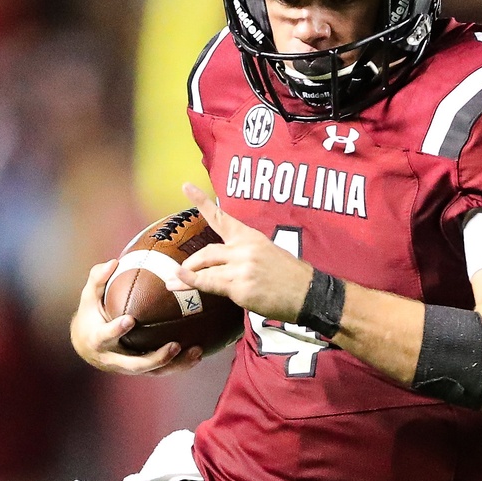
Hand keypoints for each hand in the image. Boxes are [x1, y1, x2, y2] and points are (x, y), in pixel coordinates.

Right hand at [71, 260, 203, 374]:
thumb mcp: (89, 297)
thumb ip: (99, 280)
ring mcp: (128, 367)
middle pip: (135, 364)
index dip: (116, 330)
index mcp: (97, 340)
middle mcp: (113, 358)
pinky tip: (198, 354)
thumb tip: (113, 262)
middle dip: (156, 358)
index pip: (105, 337)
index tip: (130, 320)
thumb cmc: (91, 315)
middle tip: (175, 345)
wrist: (88, 346)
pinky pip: (162, 371)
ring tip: (196, 351)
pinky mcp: (141, 370)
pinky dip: (180, 364)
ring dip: (176, 364)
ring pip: (154, 371)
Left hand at [177, 183, 313, 321]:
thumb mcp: (268, 254)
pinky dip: (193, 283)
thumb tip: (221, 264)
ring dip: (186, 276)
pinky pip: (210, 284)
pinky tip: (182, 282)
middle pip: (206, 252)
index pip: (222, 218)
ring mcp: (242, 267)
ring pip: (204, 268)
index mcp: (251, 237)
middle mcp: (244, 249)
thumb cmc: (290, 277)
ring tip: (172, 283)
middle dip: (191, 264)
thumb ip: (242, 255)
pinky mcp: (241, 286)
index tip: (186, 186)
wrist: (309, 294)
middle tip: (179, 272)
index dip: (202, 202)